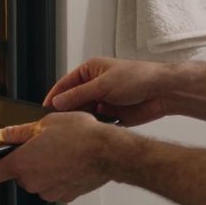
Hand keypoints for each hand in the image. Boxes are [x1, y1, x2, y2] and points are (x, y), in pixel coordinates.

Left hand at [0, 111, 123, 201]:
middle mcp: (32, 182)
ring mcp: (49, 191)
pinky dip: (59, 177)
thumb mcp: (46, 123)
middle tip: (41, 145)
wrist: (108, 152)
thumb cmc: (81, 136)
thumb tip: (8, 134)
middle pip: (18, 174)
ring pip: (38, 180)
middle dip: (26, 162)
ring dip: (43, 169)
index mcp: (21, 163)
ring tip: (61, 152)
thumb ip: (22, 132)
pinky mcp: (65, 196)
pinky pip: (54, 186)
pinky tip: (70, 162)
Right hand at [43, 57, 171, 126]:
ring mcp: (104, 101)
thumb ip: (79, 95)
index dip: (54, 96)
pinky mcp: (113, 116)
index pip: (65, 84)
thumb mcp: (103, 84)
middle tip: (56, 124)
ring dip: (80, 120)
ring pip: (84, 114)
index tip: (43, 109)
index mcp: (91, 71)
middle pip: (73, 101)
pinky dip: (93, 128)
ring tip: (71, 130)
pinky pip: (97, 124)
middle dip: (66, 111)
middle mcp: (96, 86)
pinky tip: (88, 133)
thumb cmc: (138, 78)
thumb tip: (57, 102)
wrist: (162, 92)